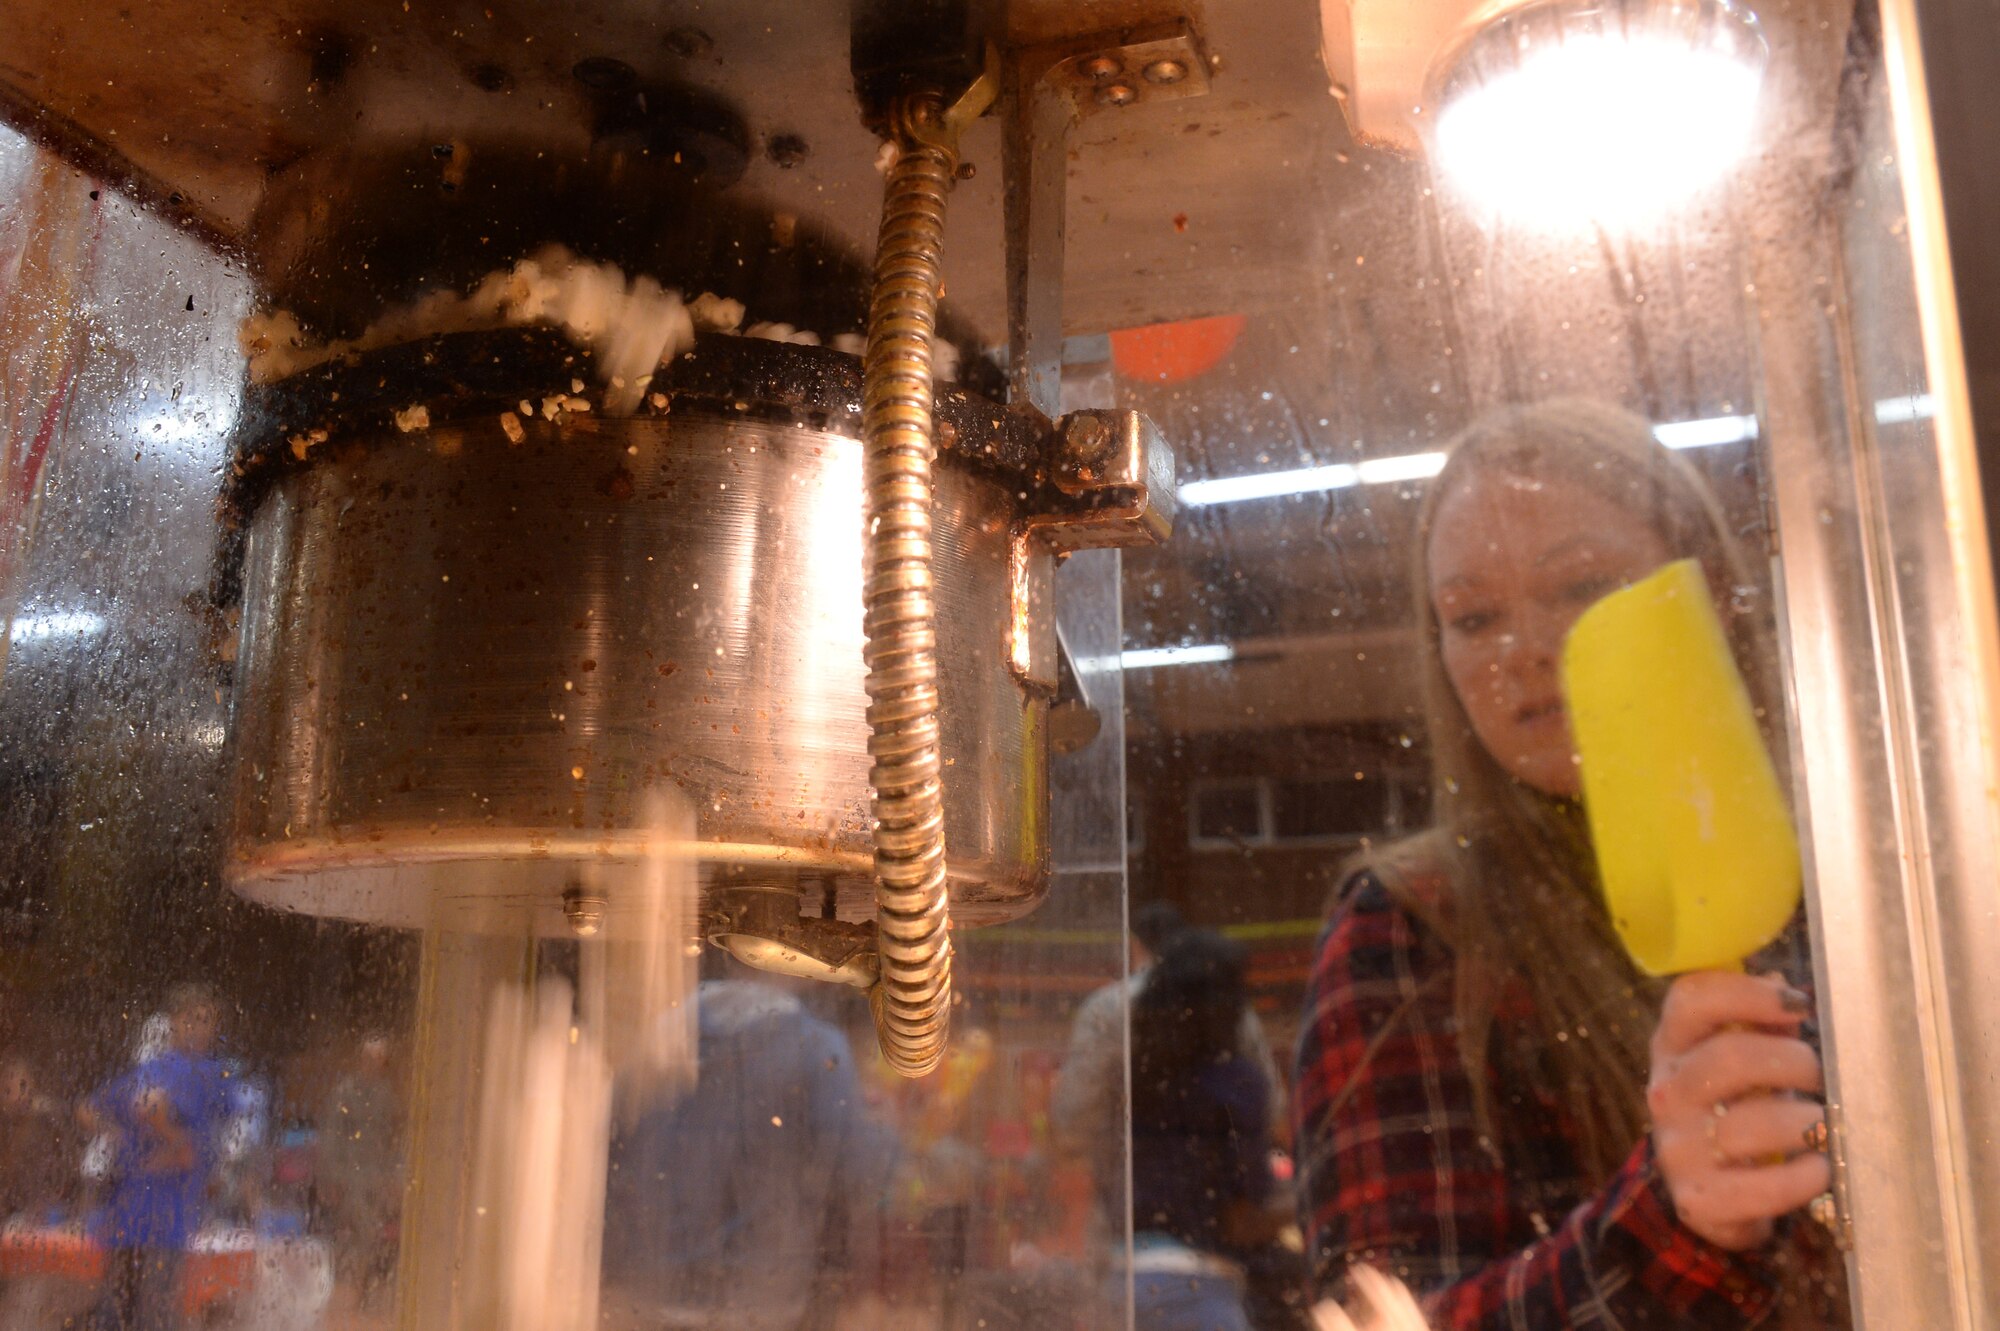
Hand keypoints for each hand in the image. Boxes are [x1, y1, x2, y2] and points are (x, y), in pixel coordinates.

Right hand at [1648, 971, 1829, 1250]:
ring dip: (1806, 1125)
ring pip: (1749, 1125)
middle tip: (1820, 1079)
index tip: (1800, 1006)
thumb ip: (1761, 1025)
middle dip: (1794, 1064)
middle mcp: (1667, 1090)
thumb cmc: (1734, 1109)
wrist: (1708, 1192)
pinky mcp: (1700, 1198)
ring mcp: (1678, 1146)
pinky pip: (1761, 1187)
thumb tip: (1785, 989)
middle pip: (1730, 1056)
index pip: (1692, 998)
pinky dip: (1801, 1178)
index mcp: (1673, 1045)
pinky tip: (1818, 1169)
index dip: (1749, 993)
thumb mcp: (1736, 1061)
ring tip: (1824, 1128)